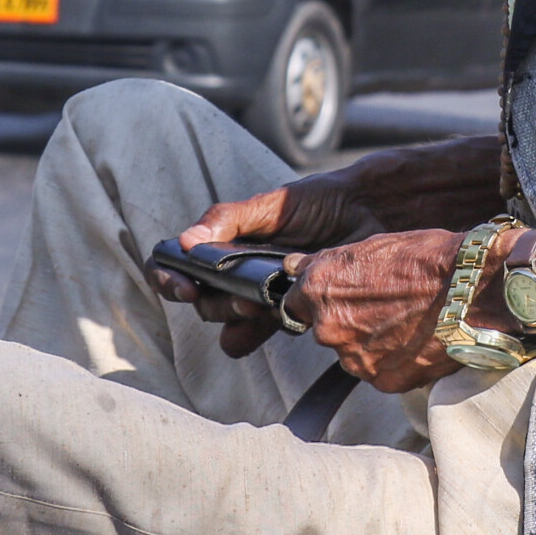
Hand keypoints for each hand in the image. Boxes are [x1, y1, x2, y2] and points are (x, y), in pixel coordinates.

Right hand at [145, 178, 375, 357]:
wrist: (367, 212)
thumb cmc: (318, 201)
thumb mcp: (269, 204)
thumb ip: (228, 219)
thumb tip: (185, 242)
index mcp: (222, 243)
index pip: (175, 266)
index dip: (168, 280)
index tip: (186, 288)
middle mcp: (234, 272)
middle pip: (202, 302)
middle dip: (215, 304)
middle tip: (242, 298)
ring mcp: (259, 294)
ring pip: (227, 323)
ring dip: (234, 321)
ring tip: (258, 307)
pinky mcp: (287, 311)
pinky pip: (259, 333)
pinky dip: (258, 332)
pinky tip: (276, 318)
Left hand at [286, 229, 467, 391]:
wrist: (474, 289)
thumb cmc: (428, 259)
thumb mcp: (372, 246)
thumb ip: (328, 263)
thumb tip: (295, 265)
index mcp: (320, 290)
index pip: (295, 303)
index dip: (319, 299)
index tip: (337, 296)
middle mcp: (329, 329)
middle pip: (328, 330)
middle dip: (349, 321)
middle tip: (386, 305)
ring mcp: (356, 359)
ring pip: (355, 353)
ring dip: (373, 342)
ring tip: (409, 322)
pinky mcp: (385, 381)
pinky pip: (382, 372)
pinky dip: (396, 360)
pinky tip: (419, 340)